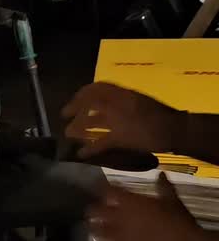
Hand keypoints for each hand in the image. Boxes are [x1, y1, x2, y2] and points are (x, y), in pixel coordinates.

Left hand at [62, 82, 180, 158]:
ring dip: (77, 128)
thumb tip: (109, 102)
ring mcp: (118, 120)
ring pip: (90, 122)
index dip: (83, 93)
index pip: (98, 87)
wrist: (174, 129)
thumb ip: (123, 99)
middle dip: (74, 108)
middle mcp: (118, 103)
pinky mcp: (120, 138)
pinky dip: (89, 148)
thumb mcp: (140, 99)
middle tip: (65, 115)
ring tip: (69, 133)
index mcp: (124, 93)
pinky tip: (81, 153)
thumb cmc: (161, 114)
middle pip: (89, 102)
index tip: (75, 99)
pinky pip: (100, 143)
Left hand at [88, 175, 202, 240]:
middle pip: (96, 210)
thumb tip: (161, 173)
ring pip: (97, 231)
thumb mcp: (172, 200)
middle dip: (94, 208)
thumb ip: (164, 186)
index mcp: (130, 202)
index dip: (104, 188)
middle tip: (96, 208)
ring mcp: (120, 236)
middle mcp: (120, 217)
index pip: (109, 191)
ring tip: (95, 227)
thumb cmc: (179, 221)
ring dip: (95, 228)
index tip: (104, 187)